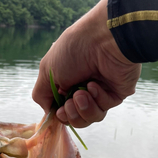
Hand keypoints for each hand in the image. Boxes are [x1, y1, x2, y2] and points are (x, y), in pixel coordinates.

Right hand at [32, 0, 141, 127]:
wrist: (102, 39)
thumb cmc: (73, 50)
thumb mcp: (47, 71)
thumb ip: (41, 95)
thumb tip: (49, 111)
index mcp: (66, 81)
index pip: (62, 109)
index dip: (60, 115)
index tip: (59, 111)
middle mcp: (83, 87)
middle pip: (76, 118)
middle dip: (71, 115)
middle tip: (69, 104)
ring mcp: (100, 91)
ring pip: (90, 117)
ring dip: (83, 109)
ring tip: (81, 94)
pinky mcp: (116, 93)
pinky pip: (103, 108)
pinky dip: (97, 99)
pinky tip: (94, 85)